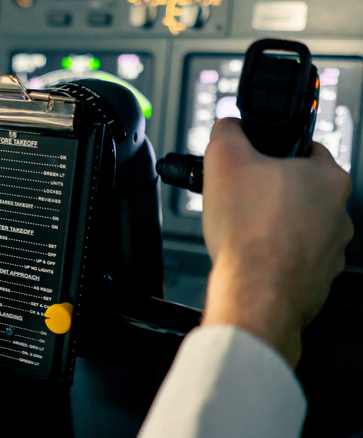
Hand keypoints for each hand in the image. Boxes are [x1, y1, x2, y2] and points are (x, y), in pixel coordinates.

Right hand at [200, 118, 352, 366]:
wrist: (255, 291)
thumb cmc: (249, 232)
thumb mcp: (224, 160)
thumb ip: (227, 133)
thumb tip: (229, 126)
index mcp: (328, 178)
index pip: (307, 150)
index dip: (275, 152)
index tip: (255, 162)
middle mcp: (340, 213)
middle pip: (301, 191)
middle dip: (271, 193)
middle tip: (241, 198)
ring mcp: (332, 250)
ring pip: (300, 227)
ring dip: (274, 227)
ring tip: (242, 231)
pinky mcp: (319, 278)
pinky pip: (294, 259)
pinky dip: (274, 257)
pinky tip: (251, 257)